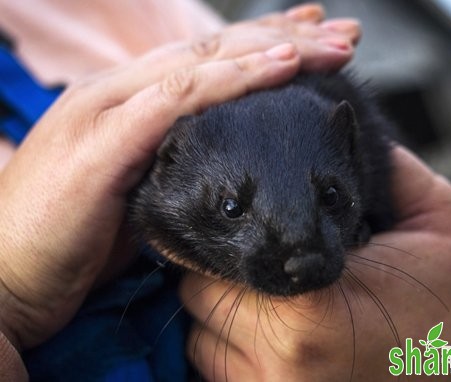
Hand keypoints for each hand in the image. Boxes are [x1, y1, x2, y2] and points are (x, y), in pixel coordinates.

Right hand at [0, 3, 359, 350]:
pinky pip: (179, 100)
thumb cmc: (72, 242)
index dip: (266, 48)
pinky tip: (279, 67)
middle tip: (344, 33)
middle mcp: (123, 93)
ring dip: (274, 50)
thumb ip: (175, 168)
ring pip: (206, 63)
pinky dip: (232, 81)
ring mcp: (111, 109)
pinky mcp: (104, 140)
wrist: (6, 279)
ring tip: (332, 43)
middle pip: (218, 52)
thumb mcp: (140, 195)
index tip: (315, 43)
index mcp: (132, 105)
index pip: (211, 63)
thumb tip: (223, 170)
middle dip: (286, 38)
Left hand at [180, 146, 450, 380]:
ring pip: (201, 332)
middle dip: (225, 264)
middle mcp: (280, 364)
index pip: (222, 255)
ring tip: (273, 287)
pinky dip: (231, 339)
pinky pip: (216, 365)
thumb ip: (376, 165)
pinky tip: (273, 320)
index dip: (228, 228)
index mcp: (310, 314)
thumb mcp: (433, 216)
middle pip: (201, 293)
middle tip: (265, 247)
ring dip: (223, 303)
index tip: (248, 214)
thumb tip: (333, 118)